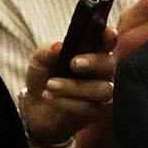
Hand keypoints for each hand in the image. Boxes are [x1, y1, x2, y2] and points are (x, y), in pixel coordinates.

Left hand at [20, 30, 117, 147]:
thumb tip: (58, 46)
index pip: (108, 43)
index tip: (108, 33)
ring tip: (50, 84)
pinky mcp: (98, 115)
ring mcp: (102, 94)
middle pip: (110, 66)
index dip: (110, 37)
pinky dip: (69, 103)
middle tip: (73, 63)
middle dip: (94, 62)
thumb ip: (48, 51)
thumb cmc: (44, 77)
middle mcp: (103, 73)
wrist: (37, 107)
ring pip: (102, 90)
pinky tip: (50, 97)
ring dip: (75, 87)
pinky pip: (91, 109)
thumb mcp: (40, 60)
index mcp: (94, 53)